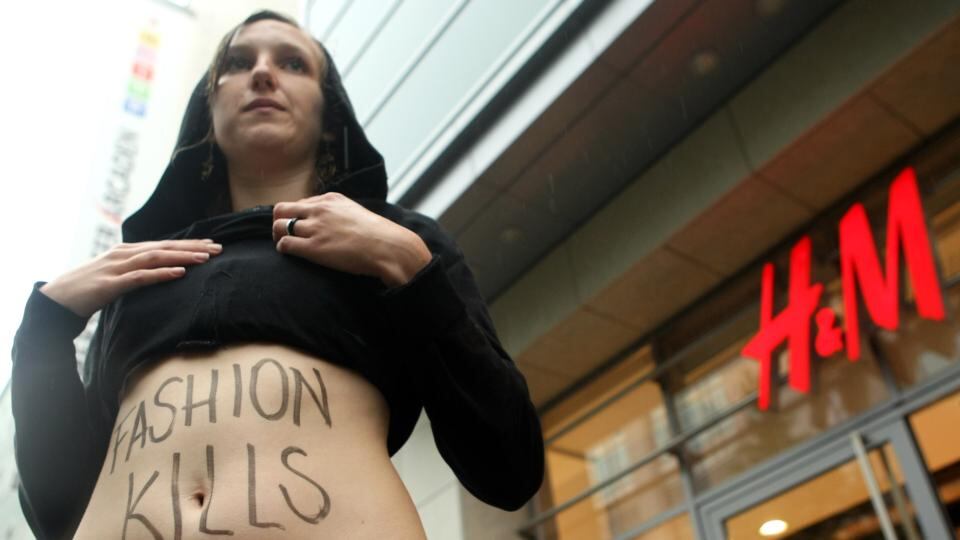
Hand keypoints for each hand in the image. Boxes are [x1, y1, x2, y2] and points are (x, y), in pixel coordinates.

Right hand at [39, 239, 222, 317]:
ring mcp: (116, 267)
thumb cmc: (87, 289)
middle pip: (164, 247)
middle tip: (218, 248)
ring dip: (182, 257)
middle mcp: (123, 254)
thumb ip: (134, 272)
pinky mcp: (110, 284)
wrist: (55, 299)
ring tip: (205, 258)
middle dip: (192, 247)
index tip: (211, 244)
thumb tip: (159, 273)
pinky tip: (179, 273)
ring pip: (155, 258)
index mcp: (125, 252)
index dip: (187, 244)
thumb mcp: (115, 276)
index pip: (162, 244)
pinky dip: (162, 273)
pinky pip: (140, 277)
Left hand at [272, 193, 431, 285]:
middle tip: (283, 234)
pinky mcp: (313, 248)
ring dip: (278, 235)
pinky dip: (283, 248)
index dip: (295, 215)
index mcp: (330, 199)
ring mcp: (315, 228)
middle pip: (282, 209)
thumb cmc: (378, 234)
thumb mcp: (356, 212)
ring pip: (279, 226)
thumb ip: (340, 213)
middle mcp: (319, 210)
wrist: (387, 247)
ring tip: (284, 244)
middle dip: (279, 221)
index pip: (300, 202)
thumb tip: (333, 223)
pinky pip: (285, 244)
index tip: (298, 225)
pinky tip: (289, 253)